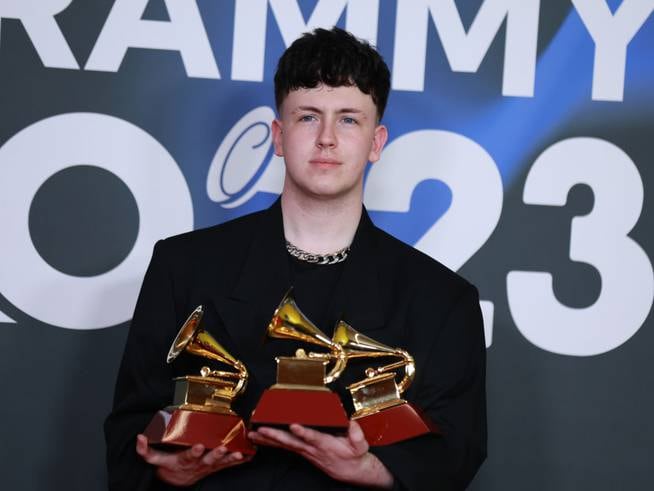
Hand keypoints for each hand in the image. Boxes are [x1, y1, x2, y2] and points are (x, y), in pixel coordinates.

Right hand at [136, 434, 248, 485]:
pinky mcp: (216, 466)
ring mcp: (208, 466)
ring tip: (239, 453)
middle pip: (208, 460)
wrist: (178, 480)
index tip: (199, 446)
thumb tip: (139, 438)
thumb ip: (146, 451)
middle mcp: (198, 464)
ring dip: (230, 458)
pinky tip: (249, 455)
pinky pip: (229, 464)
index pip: (188, 456)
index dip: (194, 452)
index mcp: (183, 460)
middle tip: (222, 448)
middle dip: (216, 454)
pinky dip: (240, 460)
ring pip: (221, 463)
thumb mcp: (156, 459)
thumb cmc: (170, 465)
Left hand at [248, 421, 392, 488]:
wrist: (351, 470)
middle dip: (275, 435)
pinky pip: (284, 446)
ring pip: (284, 444)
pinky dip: (271, 442)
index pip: (313, 438)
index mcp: (325, 444)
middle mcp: (312, 448)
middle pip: (291, 442)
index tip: (294, 426)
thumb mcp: (360, 445)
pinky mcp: (302, 451)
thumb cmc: (354, 454)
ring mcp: (305, 451)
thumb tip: (351, 422)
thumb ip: (356, 434)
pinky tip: (260, 438)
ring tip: (253, 433)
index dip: (303, 432)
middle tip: (261, 428)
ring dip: (268, 439)